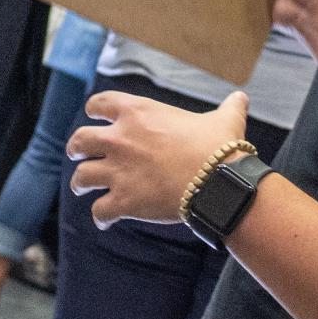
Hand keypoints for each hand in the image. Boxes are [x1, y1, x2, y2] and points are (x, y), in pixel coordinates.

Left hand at [68, 90, 248, 228]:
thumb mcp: (225, 120)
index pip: (99, 103)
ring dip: (81, 183)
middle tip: (77, 155)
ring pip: (82, 176)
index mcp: (137, 112)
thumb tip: (241, 98)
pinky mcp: (124, 200)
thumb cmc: (220, 148)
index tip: (94, 116)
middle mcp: (120, 139)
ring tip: (83, 189)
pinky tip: (105, 221)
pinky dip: (100, 217)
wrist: (218, 182)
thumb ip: (229, 107)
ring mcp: (118, 170)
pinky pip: (99, 210)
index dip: (94, 110)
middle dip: (76, 149)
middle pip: (80, 141)